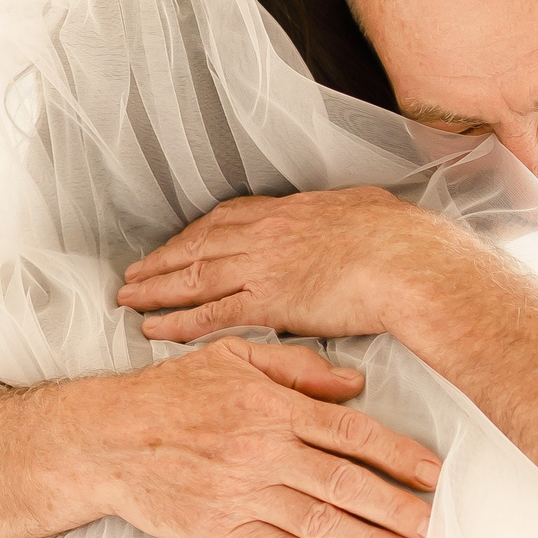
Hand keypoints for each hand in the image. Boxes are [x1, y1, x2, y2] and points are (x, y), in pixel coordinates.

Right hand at [79, 334, 440, 537]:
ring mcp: (242, 492)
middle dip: (399, 509)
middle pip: (346, 482)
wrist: (105, 438)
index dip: (398, 455)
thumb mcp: (231, 357)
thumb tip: (353, 384)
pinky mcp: (220, 527)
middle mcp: (264, 450)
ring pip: (320, 522)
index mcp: (273, 407)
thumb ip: (296, 367)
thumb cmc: (170, 394)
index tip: (435, 475)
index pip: (351, 432)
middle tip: (439, 529)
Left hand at [119, 187, 476, 344]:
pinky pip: (209, 315)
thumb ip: (350, 211)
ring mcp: (262, 268)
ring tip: (127, 299)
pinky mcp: (266, 304)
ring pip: (193, 278)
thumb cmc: (403, 241)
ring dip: (155, 289)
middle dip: (161, 260)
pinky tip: (153, 330)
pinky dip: (176, 323)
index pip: (228, 218)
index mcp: (290, 211)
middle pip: (198, 245)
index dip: (197, 232)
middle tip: (133, 273)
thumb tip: (357, 209)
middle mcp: (266, 235)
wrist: (409, 265)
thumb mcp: (370, 208)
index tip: (177, 242)